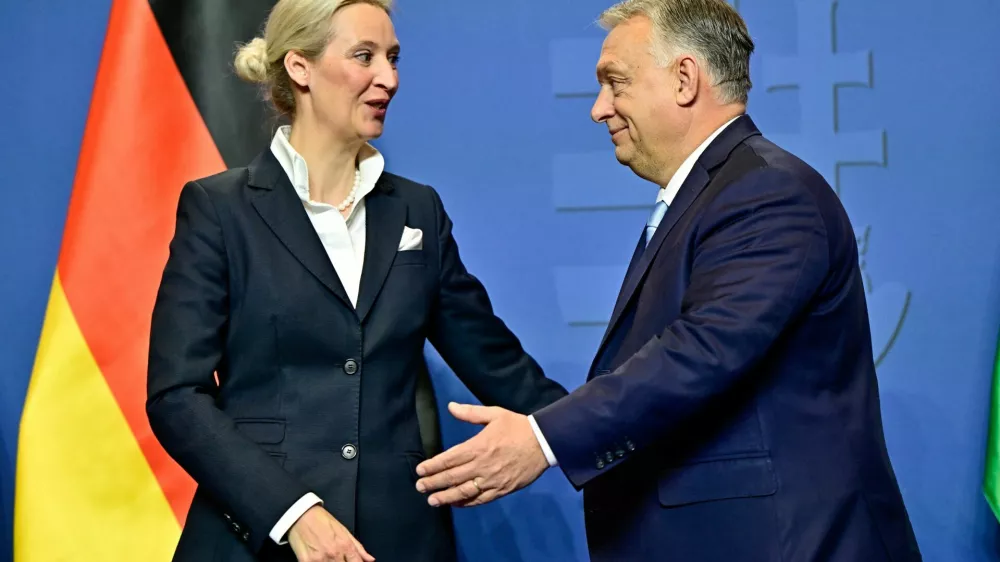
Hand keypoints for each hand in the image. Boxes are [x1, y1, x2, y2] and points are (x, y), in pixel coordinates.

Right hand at [288, 505, 374, 561]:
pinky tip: (320, 560)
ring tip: (329, 559)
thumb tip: (370, 560)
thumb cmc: (322, 520)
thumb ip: (358, 548)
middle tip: (339, 559)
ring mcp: (319, 559)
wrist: (300, 514)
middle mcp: (334, 553)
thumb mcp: (344, 531)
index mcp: (345, 545)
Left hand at [414, 402, 548, 506]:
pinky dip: (466, 503)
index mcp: (478, 446)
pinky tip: (456, 504)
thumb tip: (450, 406)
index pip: (449, 459)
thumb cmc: (517, 426)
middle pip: (452, 477)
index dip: (433, 466)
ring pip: (464, 492)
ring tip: (432, 500)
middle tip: (419, 487)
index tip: (420, 471)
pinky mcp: (501, 489)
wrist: (543, 442)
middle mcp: (482, 465)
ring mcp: (492, 480)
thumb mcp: (494, 414)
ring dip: (446, 497)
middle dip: (434, 483)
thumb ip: (470, 413)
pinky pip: (480, 499)